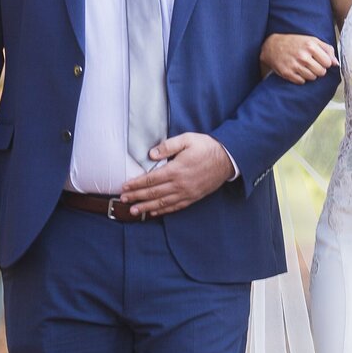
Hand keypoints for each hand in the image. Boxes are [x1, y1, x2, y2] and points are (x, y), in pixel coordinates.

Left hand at [117, 133, 234, 216]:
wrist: (228, 159)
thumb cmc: (206, 147)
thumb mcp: (187, 139)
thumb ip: (168, 146)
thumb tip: (151, 154)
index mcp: (176, 170)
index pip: (151, 179)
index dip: (136, 184)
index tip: (125, 186)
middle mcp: (180, 184)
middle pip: (153, 193)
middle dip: (136, 197)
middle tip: (123, 199)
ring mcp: (187, 193)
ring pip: (162, 203)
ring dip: (146, 207)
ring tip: (133, 211)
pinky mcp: (193, 197)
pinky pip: (174, 207)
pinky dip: (162, 210)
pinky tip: (153, 212)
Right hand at [260, 32, 336, 83]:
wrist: (272, 46)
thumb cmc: (295, 42)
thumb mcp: (312, 40)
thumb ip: (327, 50)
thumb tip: (336, 63)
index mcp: (311, 45)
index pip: (328, 63)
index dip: (325, 63)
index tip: (319, 60)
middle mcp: (303, 56)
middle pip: (321, 72)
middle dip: (318, 70)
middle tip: (312, 64)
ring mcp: (294, 65)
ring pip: (312, 78)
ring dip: (310, 74)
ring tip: (304, 67)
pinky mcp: (287, 73)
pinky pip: (301, 82)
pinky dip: (301, 78)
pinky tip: (297, 71)